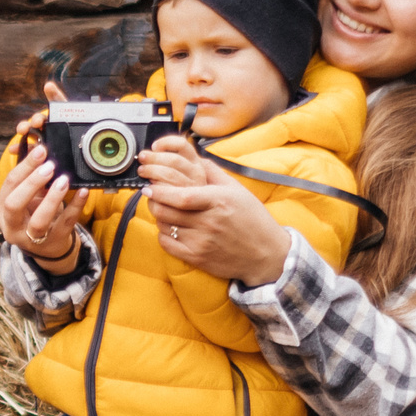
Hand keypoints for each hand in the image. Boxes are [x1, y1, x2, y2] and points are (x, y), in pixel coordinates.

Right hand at [0, 81, 88, 272]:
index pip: (9, 185)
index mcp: (1, 211)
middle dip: (31, 182)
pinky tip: (83, 191)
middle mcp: (12, 226)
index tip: (39, 149)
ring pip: (39, 220)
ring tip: (64, 179)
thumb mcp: (27, 195)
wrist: (47, 246)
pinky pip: (66, 224)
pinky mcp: (54, 243)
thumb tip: (35, 143)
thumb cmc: (34, 213)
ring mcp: (32, 239)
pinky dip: (76, 206)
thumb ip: (29, 174)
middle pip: (14, 204)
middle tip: (48, 164)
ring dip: (52, 197)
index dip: (24, 166)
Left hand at [142, 135, 291, 286]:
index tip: (149, 186)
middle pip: (167, 211)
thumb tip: (193, 157)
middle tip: (152, 196)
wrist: (266, 254)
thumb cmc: (253, 220)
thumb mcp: (237, 190)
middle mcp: (209, 222)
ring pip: (165, 226)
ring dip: (159, 216)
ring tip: (164, 210)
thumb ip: (213, 173)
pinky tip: (171, 228)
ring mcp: (202, 242)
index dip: (160, 191)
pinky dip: (163, 234)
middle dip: (154, 201)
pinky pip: (167, 244)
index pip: (182, 197)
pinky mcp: (197, 258)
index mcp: (218, 201)